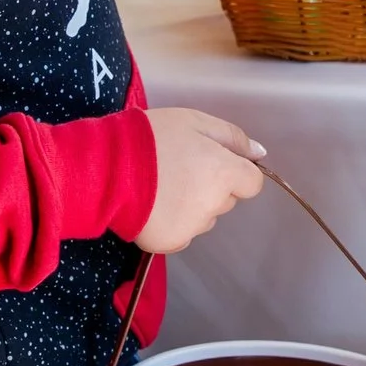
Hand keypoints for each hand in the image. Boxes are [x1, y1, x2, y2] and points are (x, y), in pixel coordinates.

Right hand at [135, 107, 265, 252]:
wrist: (106, 168)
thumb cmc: (152, 138)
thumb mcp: (194, 121)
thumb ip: (232, 138)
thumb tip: (260, 154)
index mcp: (224, 174)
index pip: (252, 184)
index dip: (236, 171)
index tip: (214, 162)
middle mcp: (213, 206)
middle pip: (226, 200)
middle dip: (211, 187)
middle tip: (179, 168)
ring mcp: (192, 228)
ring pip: (204, 217)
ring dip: (192, 205)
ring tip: (160, 186)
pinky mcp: (169, 243)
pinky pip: (182, 233)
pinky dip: (172, 222)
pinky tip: (152, 205)